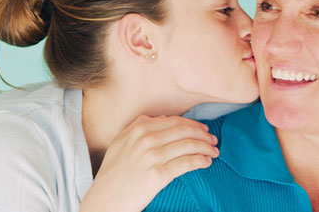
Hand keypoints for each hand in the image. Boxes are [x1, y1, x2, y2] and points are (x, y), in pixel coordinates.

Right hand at [80, 115, 218, 211]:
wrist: (105, 199)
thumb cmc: (113, 173)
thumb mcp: (120, 142)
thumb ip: (137, 126)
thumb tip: (161, 118)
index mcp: (138, 128)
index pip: (174, 120)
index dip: (192, 124)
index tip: (202, 129)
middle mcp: (146, 139)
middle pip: (184, 131)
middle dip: (203, 134)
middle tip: (213, 140)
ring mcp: (152, 156)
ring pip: (189, 145)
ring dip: (206, 147)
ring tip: (214, 151)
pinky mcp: (158, 174)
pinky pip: (187, 163)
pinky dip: (201, 161)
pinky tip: (207, 162)